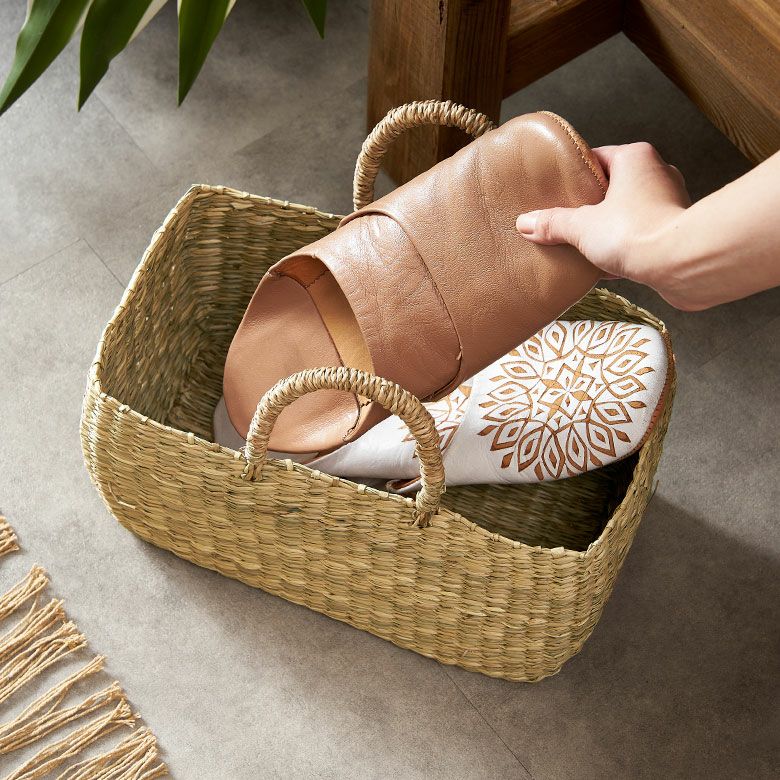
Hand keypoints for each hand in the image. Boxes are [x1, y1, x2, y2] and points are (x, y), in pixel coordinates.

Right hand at [516, 143, 692, 305]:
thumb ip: (553, 223)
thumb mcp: (582, 227)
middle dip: (590, 205)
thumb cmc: (635, 232)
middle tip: (565, 219)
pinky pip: (642, 234)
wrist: (682, 263)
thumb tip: (525, 222)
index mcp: (635, 158)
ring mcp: (670, 202)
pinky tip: (605, 265)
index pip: (596, 157)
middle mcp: (657, 173)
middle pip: (612, 186)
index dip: (573, 175)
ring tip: (584, 244)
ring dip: (608, 227)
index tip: (555, 190)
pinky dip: (625, 247)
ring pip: (628, 211)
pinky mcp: (676, 230)